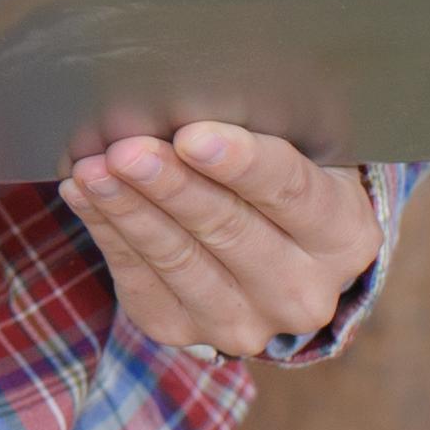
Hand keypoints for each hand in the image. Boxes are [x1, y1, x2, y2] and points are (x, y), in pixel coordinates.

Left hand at [62, 123, 379, 356]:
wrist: (272, 256)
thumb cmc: (278, 181)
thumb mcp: (296, 151)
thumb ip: (256, 129)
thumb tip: (181, 98)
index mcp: (344, 236)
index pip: (291, 193)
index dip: (240, 164)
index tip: (191, 137)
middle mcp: (304, 291)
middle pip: (229, 230)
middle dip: (171, 186)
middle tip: (126, 149)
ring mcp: (247, 323)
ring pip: (178, 260)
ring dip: (129, 209)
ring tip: (92, 169)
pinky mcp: (185, 331)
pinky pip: (139, 280)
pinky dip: (108, 232)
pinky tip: (84, 195)